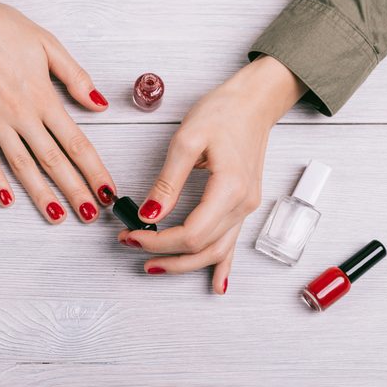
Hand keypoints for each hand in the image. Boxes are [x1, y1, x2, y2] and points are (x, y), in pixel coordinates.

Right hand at [0, 0, 114, 223]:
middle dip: (75, 191)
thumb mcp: (48, 45)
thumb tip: (99, 105)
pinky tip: (7, 200)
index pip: (76, 143)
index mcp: (44, 97)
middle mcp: (21, 114)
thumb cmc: (1, 29)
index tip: (107, 190)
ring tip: (57, 216)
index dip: (94, 170)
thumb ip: (76, 78)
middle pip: (54, 161)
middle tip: (90, 214)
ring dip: (41, 194)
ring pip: (22, 166)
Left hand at [118, 56, 306, 293]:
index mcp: (230, 189)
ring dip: (185, 263)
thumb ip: (168, 182)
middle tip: (132, 247)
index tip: (131, 233)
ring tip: (155, 266)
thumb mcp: (187, 139)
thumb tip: (150, 214)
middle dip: (165, 254)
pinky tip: (217, 283)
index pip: (190, 233)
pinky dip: (221, 264)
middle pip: (202, 248)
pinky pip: (232, 243)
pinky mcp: (243, 205)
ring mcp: (246, 207)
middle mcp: (242, 204)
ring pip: (216, 250)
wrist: (254, 102)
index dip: (157, 240)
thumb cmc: (224, 112)